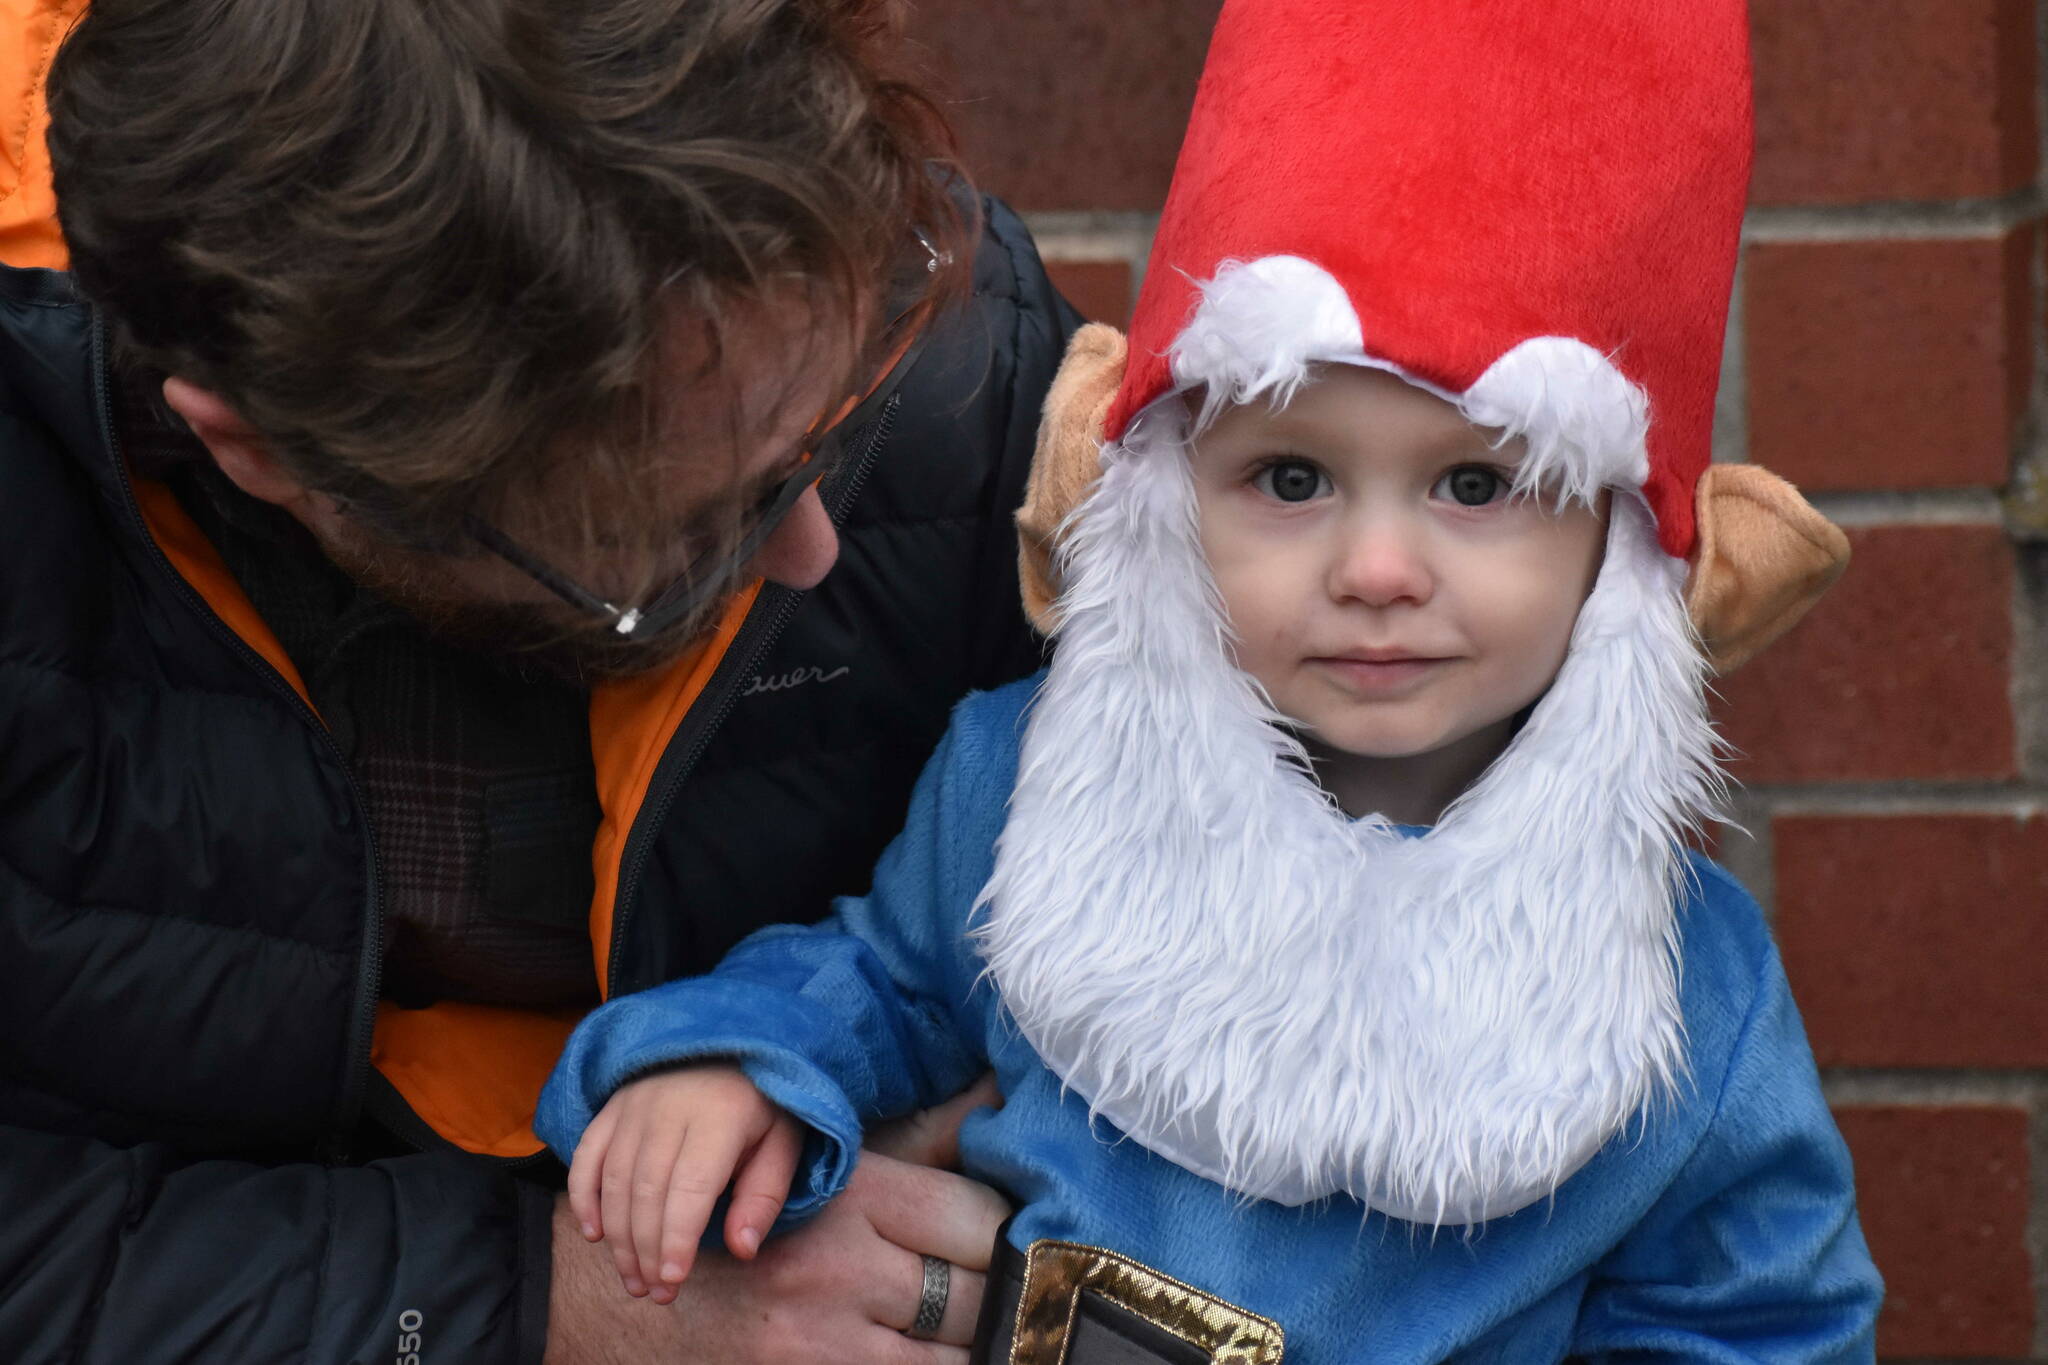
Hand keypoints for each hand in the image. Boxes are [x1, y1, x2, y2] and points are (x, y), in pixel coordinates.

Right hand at [544, 1075, 1009, 1364]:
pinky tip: (916, 1356)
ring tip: (967, 1336)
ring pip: (950, 1360)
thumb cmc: (751, 1220)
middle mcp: (841, 1265)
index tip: (1009, 1244)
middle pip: (976, 1297)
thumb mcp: (829, 1164)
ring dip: (965, 1350)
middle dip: (993, 1302)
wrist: (629, 1294)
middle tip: (998, 1297)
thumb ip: (921, 1135)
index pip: (976, 1220)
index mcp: (853, 1193)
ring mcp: (821, 1339)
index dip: (1004, 1236)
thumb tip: (997, 1091)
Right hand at [566, 1065, 800, 1303]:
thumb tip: (743, 1250)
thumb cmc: (762, 1102)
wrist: (729, 1043)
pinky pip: (587, 1155)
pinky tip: (594, 1235)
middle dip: (646, 1250)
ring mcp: (634, 1105)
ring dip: (619, 1237)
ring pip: (614, 1180)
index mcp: (720, 1116)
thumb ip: (765, 1195)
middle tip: (657, 1293)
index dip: (677, 1239)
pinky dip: (584, 1197)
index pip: (690, 1187)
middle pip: (647, 1191)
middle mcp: (669, 1108)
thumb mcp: (783, 1141)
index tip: (673, 1280)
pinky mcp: (612, 1106)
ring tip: (633, 1279)